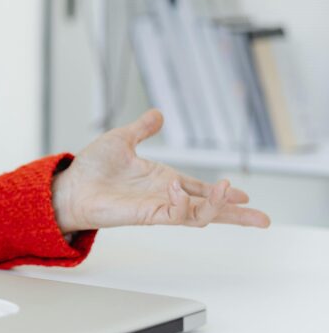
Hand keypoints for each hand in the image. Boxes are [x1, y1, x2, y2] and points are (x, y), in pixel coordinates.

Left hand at [51, 109, 271, 233]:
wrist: (71, 185)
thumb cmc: (92, 168)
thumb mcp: (122, 140)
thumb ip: (142, 129)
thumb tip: (158, 114)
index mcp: (163, 179)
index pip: (200, 189)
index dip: (222, 193)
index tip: (244, 194)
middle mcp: (164, 195)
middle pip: (209, 209)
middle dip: (236, 214)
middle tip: (262, 218)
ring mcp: (157, 206)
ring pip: (198, 215)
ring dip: (216, 206)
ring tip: (231, 191)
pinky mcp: (146, 215)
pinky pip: (173, 213)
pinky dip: (182, 202)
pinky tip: (178, 187)